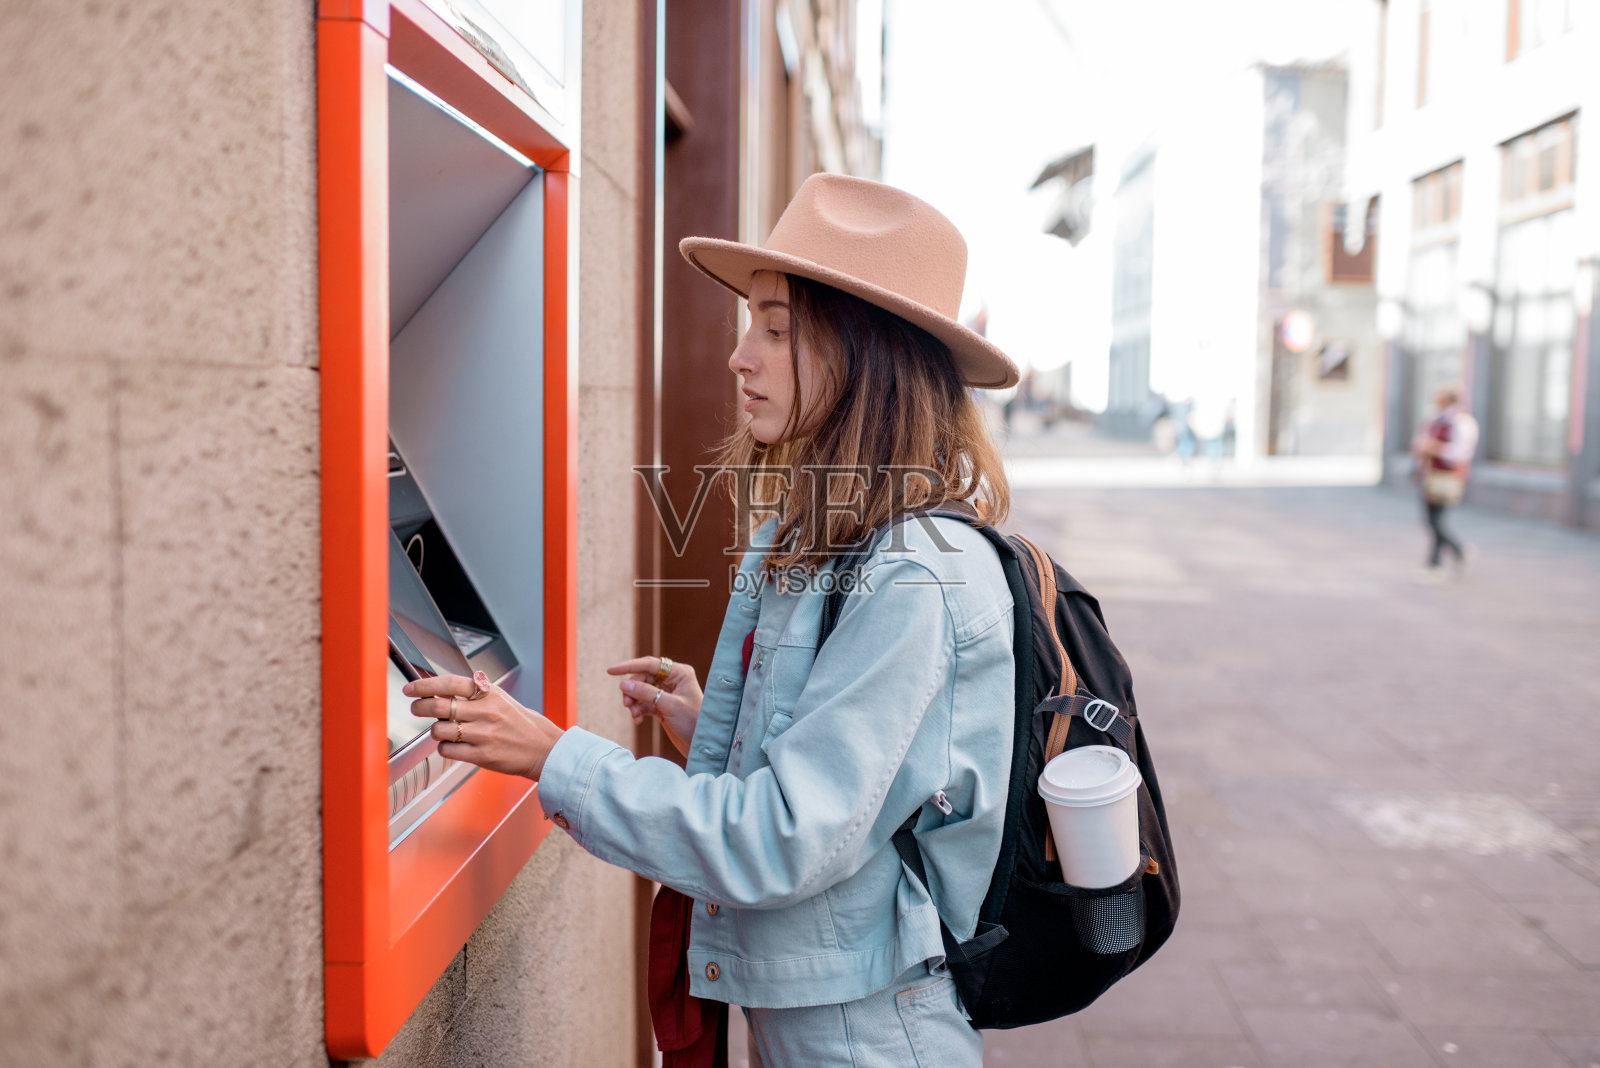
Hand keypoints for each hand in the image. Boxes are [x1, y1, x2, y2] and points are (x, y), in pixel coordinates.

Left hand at [404, 670, 563, 779]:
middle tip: (416, 708)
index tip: (411, 689)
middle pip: (439, 706)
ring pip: (440, 730)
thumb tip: (440, 690)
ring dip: (437, 731)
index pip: (450, 684)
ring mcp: (483, 734)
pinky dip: (445, 747)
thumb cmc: (520, 723)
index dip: (425, 685)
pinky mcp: (481, 754)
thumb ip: (474, 694)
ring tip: (446, 731)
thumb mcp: (501, 699)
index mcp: (489, 694)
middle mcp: (485, 711)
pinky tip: (454, 745)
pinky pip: (448, 750)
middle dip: (420, 707)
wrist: (543, 748)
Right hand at [607, 656, 702, 756]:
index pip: (649, 664)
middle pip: (642, 678)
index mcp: (679, 673)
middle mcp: (673, 680)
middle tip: (627, 704)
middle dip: (632, 690)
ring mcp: (667, 693)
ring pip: (641, 691)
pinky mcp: (662, 706)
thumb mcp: (669, 705)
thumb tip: (624, 684)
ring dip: (634, 702)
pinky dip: (638, 710)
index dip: (628, 666)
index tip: (610, 671)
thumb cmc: (693, 722)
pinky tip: (637, 720)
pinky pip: (644, 703)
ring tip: (634, 714)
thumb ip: (646, 693)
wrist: (701, 744)